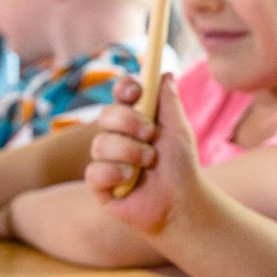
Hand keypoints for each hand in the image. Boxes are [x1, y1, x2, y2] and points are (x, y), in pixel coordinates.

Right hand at [83, 74, 203, 234]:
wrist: (181, 203)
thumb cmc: (181, 166)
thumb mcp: (179, 130)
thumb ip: (170, 101)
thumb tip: (166, 73)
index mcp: (135, 119)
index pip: (120, 95)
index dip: (124, 88)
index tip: (136, 91)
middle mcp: (117, 137)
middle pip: (105, 115)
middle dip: (128, 122)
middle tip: (150, 134)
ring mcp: (106, 160)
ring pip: (100, 144)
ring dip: (129, 152)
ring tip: (148, 163)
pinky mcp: (99, 185)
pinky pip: (94, 172)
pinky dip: (115, 173)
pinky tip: (130, 181)